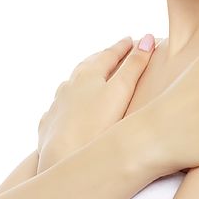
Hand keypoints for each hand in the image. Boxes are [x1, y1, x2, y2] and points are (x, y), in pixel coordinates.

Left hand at [37, 34, 155, 172]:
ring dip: (85, 78)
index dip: (123, 47)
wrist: (61, 160)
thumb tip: (148, 38)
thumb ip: (135, 65)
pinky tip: (72, 107)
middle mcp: (69, 85)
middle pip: (88, 65)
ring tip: (95, 78)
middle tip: (115, 53)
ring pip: (72, 85)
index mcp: (88, 74)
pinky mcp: (50, 125)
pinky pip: (60, 106)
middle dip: (103, 57)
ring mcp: (57, 105)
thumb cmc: (95, 126)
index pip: (109, 54)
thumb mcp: (121, 91)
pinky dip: (70, 101)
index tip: (132, 40)